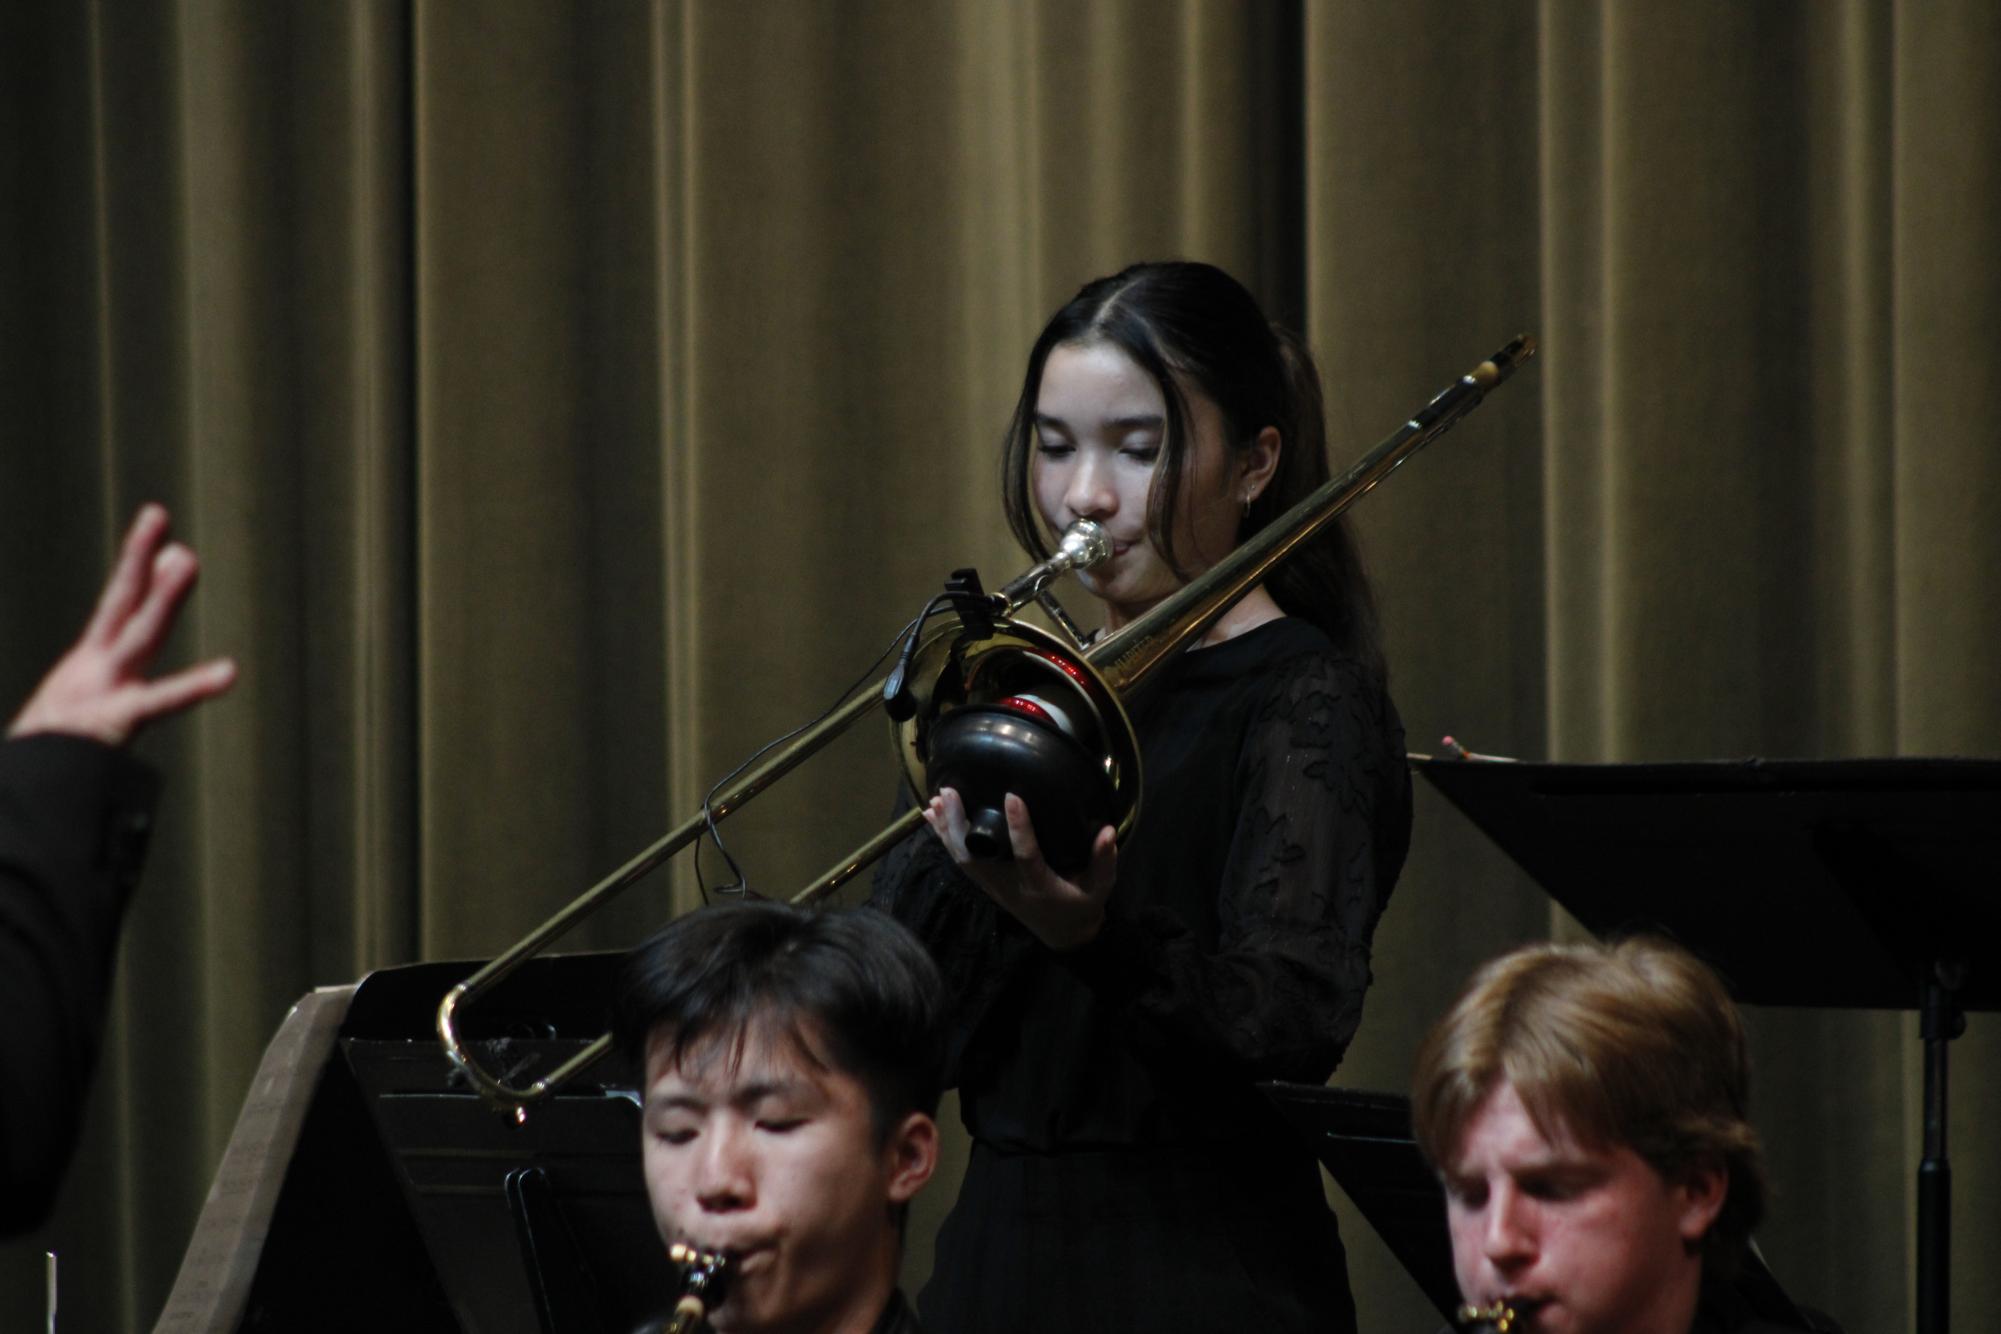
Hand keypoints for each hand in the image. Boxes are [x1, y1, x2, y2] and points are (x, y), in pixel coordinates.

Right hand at [6, 503, 236, 745]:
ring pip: (138, 632)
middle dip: (150, 569)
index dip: (137, 568)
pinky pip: (164, 702)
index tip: (160, 534)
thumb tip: (146, 610)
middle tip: (164, 525)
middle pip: (130, 611)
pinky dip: (195, 685)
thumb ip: (121, 652)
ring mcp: (106, 691)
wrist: (41, 790)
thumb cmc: (72, 748)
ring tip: (184, 557)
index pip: (118, 607)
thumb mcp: (94, 704)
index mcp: (93, 667)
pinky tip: (230, 672)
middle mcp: (102, 670)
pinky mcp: (117, 721)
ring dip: (162, 595)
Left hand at [923, 786, 1116, 950]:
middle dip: (959, 825)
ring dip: (946, 830)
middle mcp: (1009, 887)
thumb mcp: (1100, 888)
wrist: (1064, 935)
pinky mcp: (987, 885)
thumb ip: (1104, 861)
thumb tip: (1108, 830)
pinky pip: (961, 862)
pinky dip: (945, 839)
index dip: (1018, 828)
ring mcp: (994, 887)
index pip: (1026, 856)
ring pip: (962, 860)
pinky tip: (932, 818)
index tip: (1012, 796)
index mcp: (1038, 885)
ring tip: (935, 800)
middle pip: (975, 858)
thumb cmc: (1082, 906)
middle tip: (949, 792)